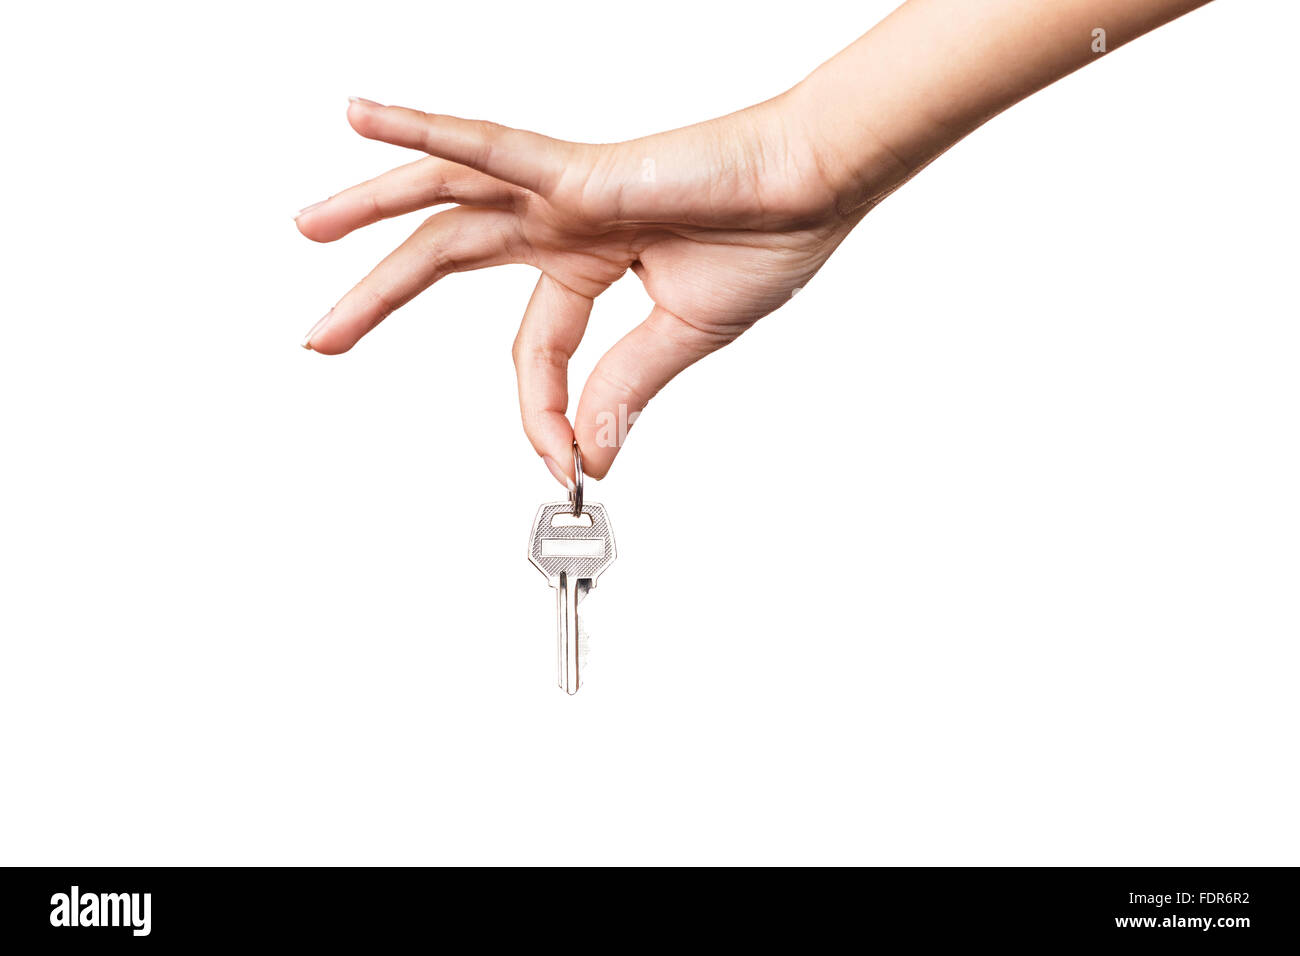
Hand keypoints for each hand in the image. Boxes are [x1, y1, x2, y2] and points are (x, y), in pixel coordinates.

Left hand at [296, 95, 863, 482]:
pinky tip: (362, 117)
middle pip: (446, 256)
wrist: (817, 187)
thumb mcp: (681, 337)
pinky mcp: (582, 171)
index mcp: (590, 261)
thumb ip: (622, 387)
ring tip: (307, 227)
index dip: (538, 414)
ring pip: (445, 195)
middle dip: (378, 296)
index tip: (560, 467)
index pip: (534, 349)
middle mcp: (564, 222)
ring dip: (370, 207)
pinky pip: (491, 150)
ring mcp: (565, 193)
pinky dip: (425, 132)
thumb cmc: (768, 241)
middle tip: (323, 337)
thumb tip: (589, 453)